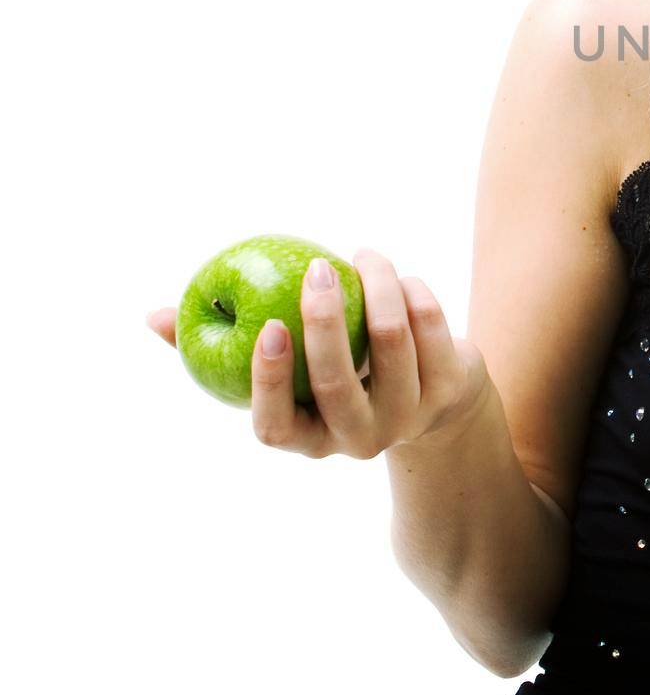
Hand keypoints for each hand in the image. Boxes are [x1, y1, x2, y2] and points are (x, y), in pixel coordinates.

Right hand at [146, 247, 490, 458]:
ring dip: (377, 288)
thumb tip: (154, 316)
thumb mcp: (285, 365)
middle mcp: (358, 438)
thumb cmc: (334, 369)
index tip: (267, 325)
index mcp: (308, 437)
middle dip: (324, 321)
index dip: (269, 380)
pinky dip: (414, 293)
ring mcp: (408, 418)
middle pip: (339, 384)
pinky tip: (398, 276)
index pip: (276, 426)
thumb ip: (218, 344)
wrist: (433, 393)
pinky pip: (431, 330)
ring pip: (393, 345)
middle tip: (315, 268)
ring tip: (364, 256)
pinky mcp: (450, 390)